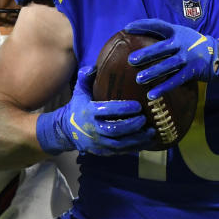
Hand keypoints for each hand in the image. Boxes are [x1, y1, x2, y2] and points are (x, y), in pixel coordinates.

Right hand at [36, 67, 155, 154]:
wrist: (67, 131)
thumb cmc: (78, 107)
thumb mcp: (79, 91)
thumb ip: (85, 78)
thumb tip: (94, 67)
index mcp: (88, 112)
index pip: (106, 110)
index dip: (123, 109)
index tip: (138, 105)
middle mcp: (93, 129)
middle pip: (115, 129)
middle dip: (132, 125)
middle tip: (144, 118)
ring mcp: (98, 142)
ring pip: (120, 144)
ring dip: (137, 139)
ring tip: (151, 132)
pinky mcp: (103, 152)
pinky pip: (121, 152)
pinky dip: (135, 147)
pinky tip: (147, 141)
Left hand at [124, 19, 218, 98]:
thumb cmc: (193, 45)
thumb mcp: (182, 35)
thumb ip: (164, 35)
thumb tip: (139, 33)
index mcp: (177, 31)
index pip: (158, 25)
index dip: (142, 25)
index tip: (127, 28)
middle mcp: (182, 43)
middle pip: (161, 48)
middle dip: (145, 54)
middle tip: (130, 60)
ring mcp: (188, 58)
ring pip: (167, 66)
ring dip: (153, 73)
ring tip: (139, 79)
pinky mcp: (192, 71)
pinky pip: (175, 80)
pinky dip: (163, 88)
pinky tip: (152, 94)